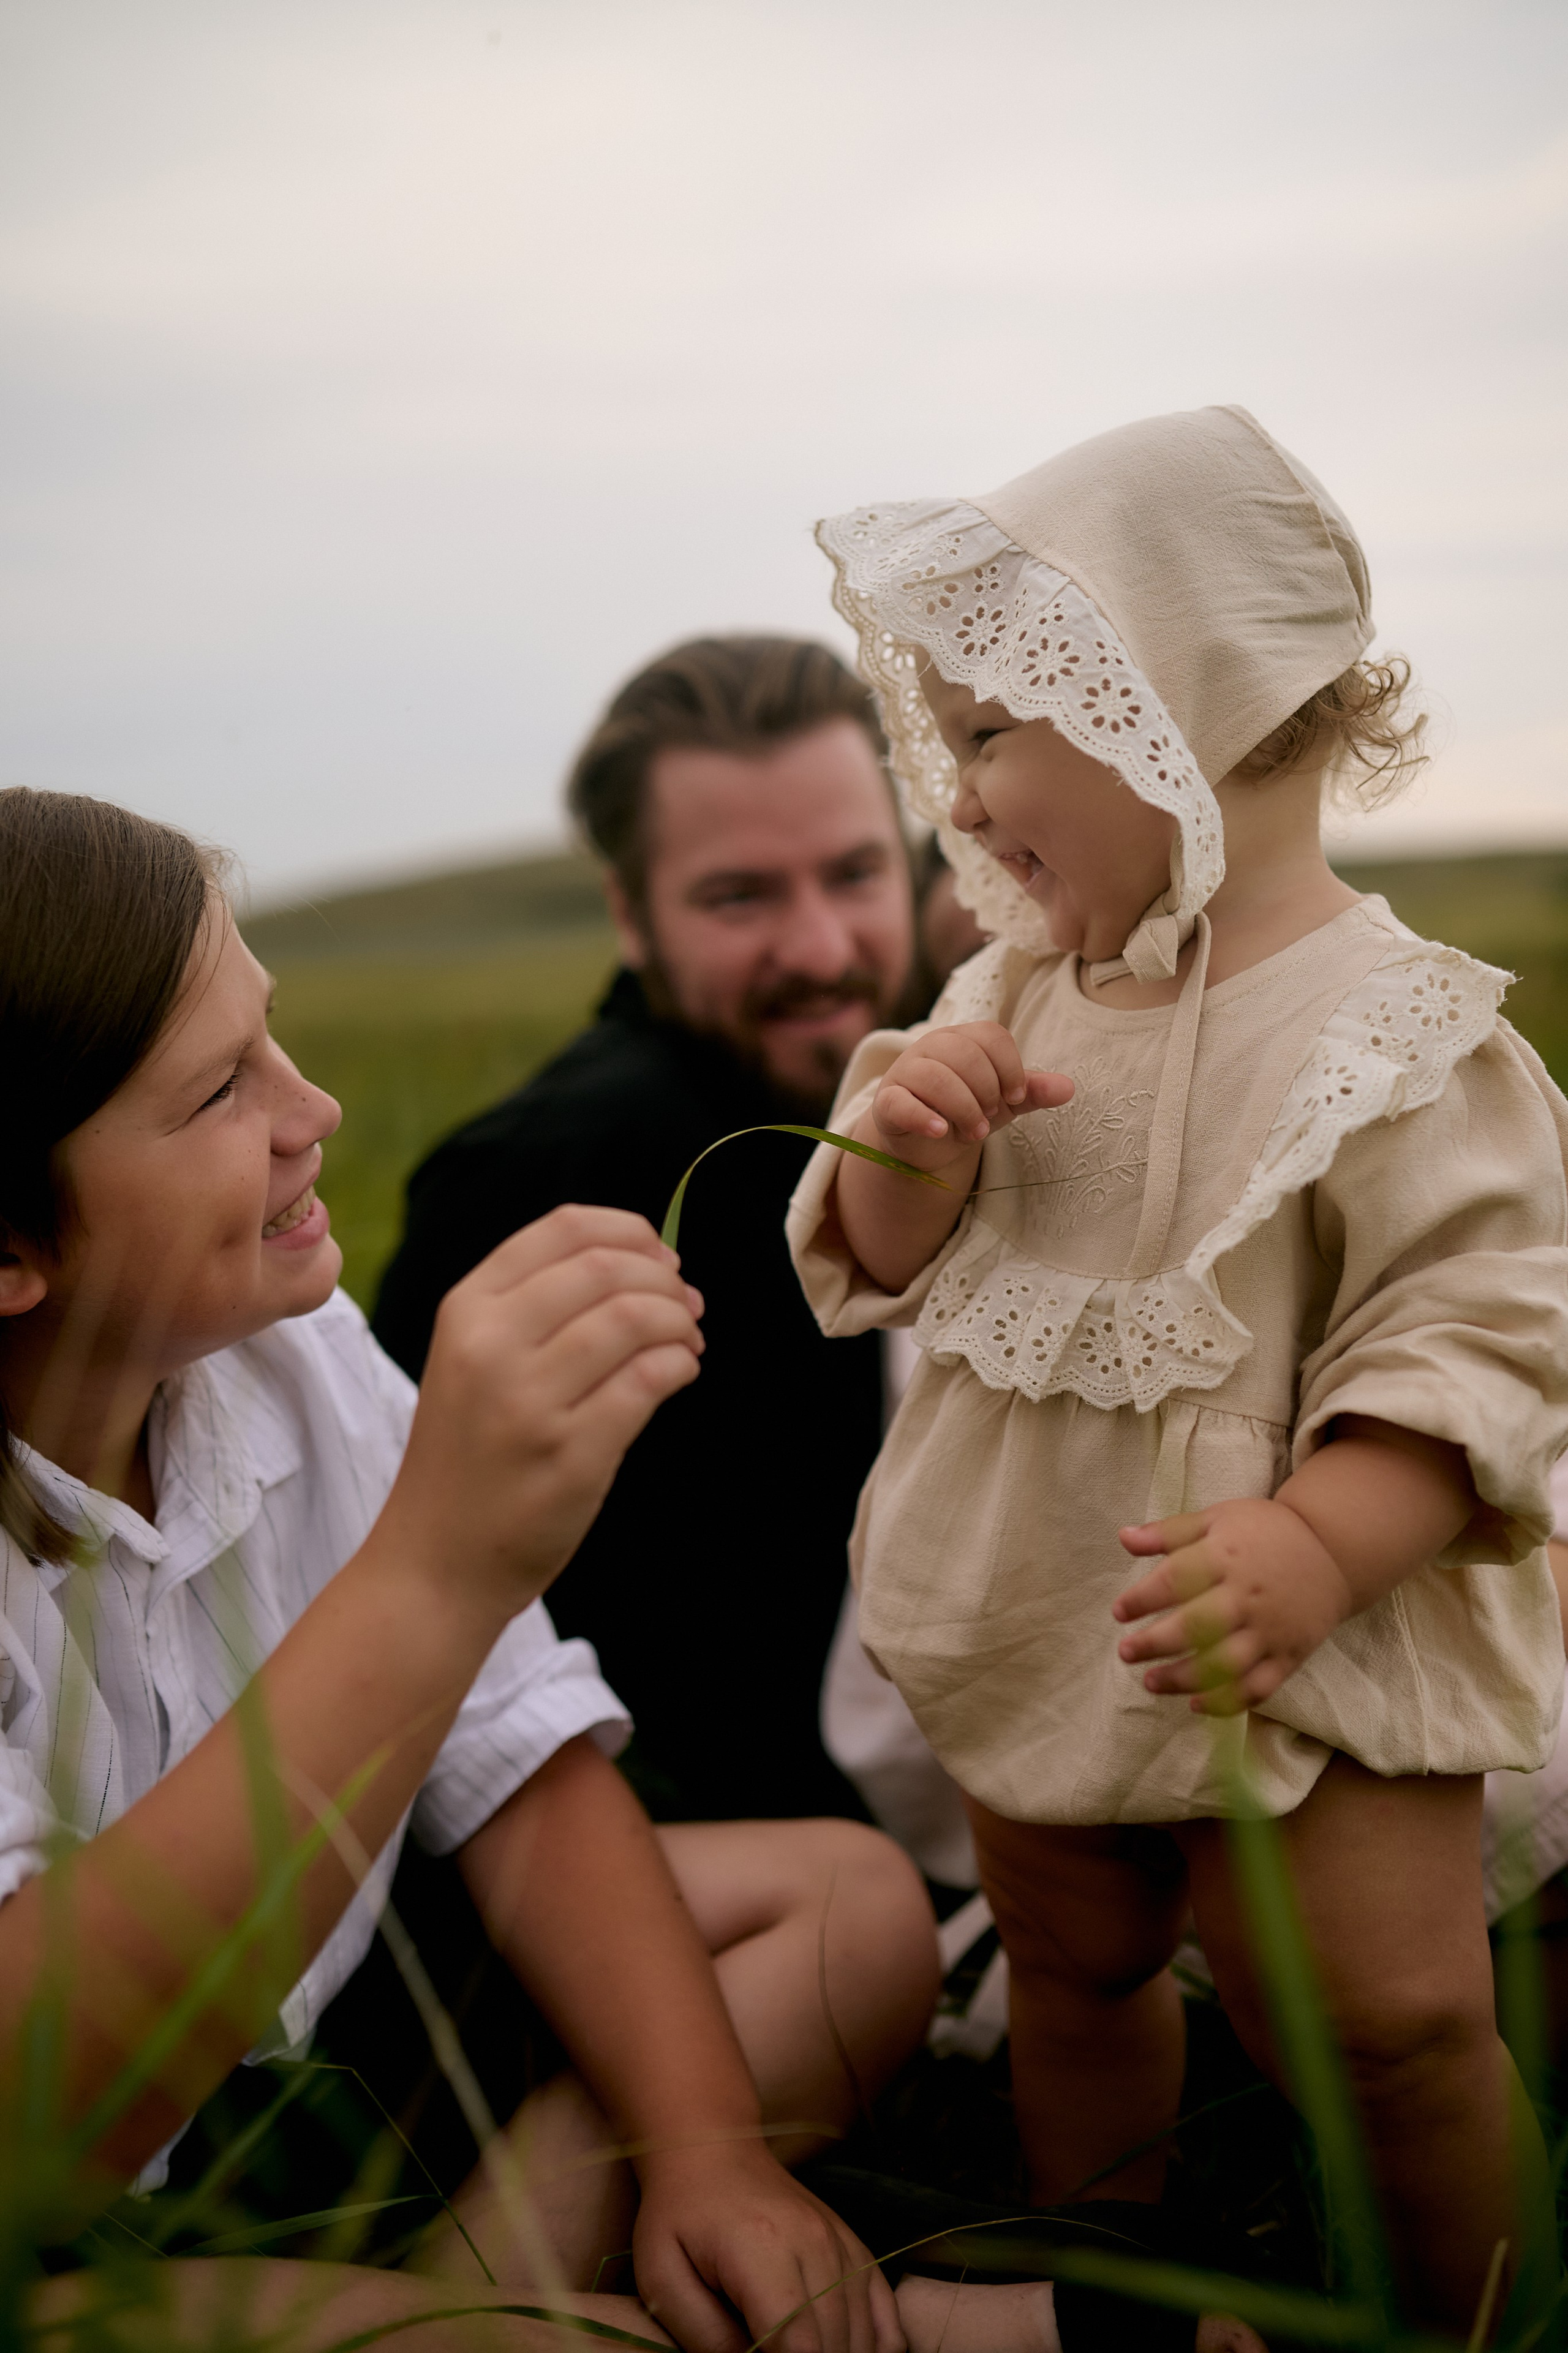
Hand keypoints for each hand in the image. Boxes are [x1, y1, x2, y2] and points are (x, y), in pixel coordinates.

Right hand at [384, 1204, 703, 1621]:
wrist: (436, 1561)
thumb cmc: (470, 1454)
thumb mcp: (472, 1358)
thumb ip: (534, 1304)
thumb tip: (643, 1259)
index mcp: (467, 1309)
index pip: (563, 1227)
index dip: (630, 1230)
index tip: (659, 1255)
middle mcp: (490, 1345)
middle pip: (606, 1267)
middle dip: (664, 1277)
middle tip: (687, 1301)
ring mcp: (528, 1401)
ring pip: (634, 1318)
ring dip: (680, 1321)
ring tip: (688, 1340)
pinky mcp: (570, 1454)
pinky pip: (649, 1380)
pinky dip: (681, 1365)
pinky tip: (681, 1373)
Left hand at [633, 2143, 903, 2352]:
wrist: (713, 2150)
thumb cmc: (679, 2216)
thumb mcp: (662, 2277)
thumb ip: (702, 2334)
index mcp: (761, 2250)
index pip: (798, 2346)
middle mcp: (813, 2243)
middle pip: (833, 2344)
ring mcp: (839, 2241)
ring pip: (863, 2331)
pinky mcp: (852, 2244)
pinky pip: (885, 2308)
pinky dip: (877, 2343)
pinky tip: (851, 2352)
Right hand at [868, 1021, 1071, 1177]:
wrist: (925, 1144)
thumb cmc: (966, 1111)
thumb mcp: (1003, 1102)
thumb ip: (1032, 1092)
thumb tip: (1069, 1088)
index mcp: (963, 1038)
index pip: (991, 1035)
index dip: (1010, 1068)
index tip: (1015, 1098)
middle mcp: (932, 1047)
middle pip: (965, 1054)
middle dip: (986, 1092)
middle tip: (990, 1120)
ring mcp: (905, 1071)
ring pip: (935, 1077)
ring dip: (963, 1108)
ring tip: (976, 1133)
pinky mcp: (886, 1102)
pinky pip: (901, 1102)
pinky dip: (923, 1117)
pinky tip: (941, 1132)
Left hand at [1112, 1498, 1355, 1716]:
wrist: (1333, 1550)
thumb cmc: (1264, 1532)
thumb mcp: (1217, 1518)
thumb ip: (1169, 1532)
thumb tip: (1123, 1537)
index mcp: (1225, 1556)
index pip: (1176, 1580)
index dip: (1142, 1599)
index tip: (1119, 1612)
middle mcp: (1247, 1596)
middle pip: (1196, 1626)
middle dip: (1155, 1643)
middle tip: (1127, 1653)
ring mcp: (1270, 1629)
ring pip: (1224, 1664)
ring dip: (1184, 1678)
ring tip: (1151, 1683)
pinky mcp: (1290, 1655)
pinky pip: (1259, 1686)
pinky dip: (1228, 1701)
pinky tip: (1197, 1704)